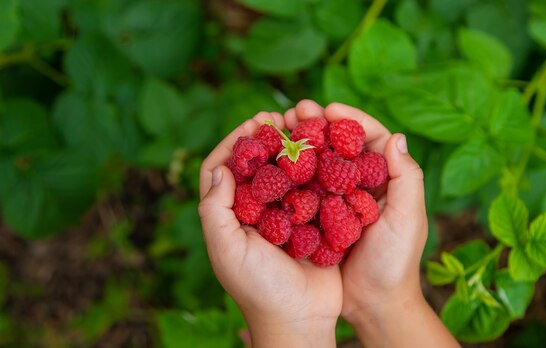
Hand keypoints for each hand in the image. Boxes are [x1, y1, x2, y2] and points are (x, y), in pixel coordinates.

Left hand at [198, 110, 340, 347]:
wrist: (300, 318)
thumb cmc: (258, 288)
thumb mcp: (226, 251)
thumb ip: (215, 211)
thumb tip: (219, 168)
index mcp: (231, 216)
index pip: (222, 169)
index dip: (233, 142)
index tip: (253, 123)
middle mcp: (256, 211)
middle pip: (255, 164)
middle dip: (265, 137)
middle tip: (280, 117)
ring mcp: (285, 215)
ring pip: (285, 171)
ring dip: (292, 146)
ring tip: (304, 126)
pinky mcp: (313, 221)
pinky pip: (313, 187)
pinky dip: (318, 167)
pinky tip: (328, 151)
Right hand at [286, 101, 457, 346]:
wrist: (374, 304)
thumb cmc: (395, 263)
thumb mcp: (407, 220)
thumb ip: (406, 179)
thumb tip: (397, 136)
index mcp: (388, 181)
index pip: (371, 138)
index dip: (350, 120)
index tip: (327, 108)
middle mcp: (364, 185)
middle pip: (342, 145)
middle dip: (320, 125)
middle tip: (296, 110)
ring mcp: (341, 200)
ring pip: (321, 162)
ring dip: (304, 143)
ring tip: (281, 128)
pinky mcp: (322, 217)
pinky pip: (307, 188)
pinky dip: (293, 173)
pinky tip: (275, 162)